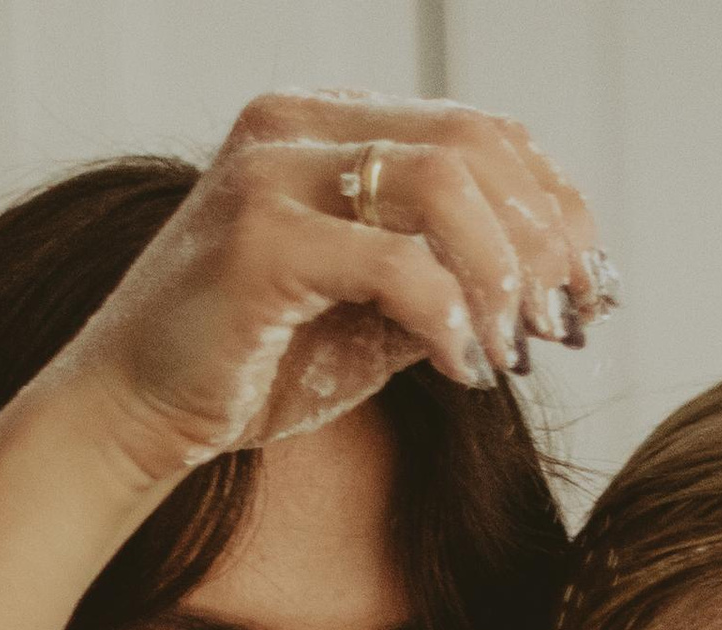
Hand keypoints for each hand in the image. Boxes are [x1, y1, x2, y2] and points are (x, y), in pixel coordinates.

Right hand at [61, 94, 611, 479]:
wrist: (131, 413)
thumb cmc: (249, 366)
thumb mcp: (370, 314)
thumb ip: (443, 279)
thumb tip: (548, 291)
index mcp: (330, 125)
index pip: (482, 130)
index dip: (557, 205)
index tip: (590, 289)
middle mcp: (299, 125)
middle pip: (477, 144)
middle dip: (543, 240)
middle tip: (567, 325)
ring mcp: (273, 173)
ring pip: (444, 183)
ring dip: (502, 274)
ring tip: (515, 349)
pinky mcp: (258, 241)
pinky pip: (394, 261)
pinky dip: (448, 317)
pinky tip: (462, 369)